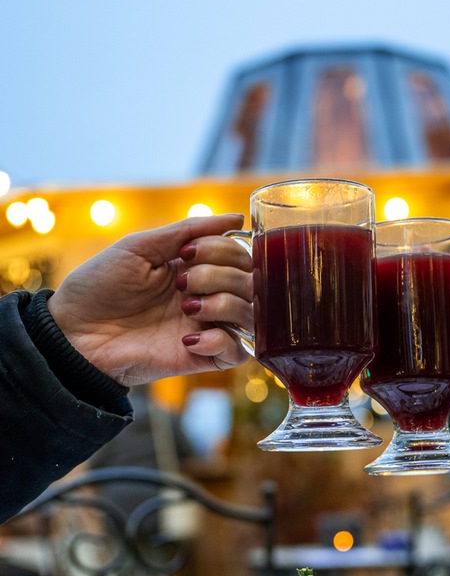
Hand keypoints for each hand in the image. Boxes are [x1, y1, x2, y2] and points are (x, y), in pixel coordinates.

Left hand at [47, 214, 252, 385]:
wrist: (73, 333)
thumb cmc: (99, 286)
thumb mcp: (141, 246)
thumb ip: (189, 230)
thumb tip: (237, 218)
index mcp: (198, 268)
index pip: (240, 255)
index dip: (223, 250)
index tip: (187, 254)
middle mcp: (209, 296)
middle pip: (250, 283)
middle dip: (219, 276)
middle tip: (183, 284)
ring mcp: (208, 327)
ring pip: (251, 315)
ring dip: (223, 304)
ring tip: (187, 309)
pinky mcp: (202, 357)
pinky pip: (238, 353)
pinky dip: (220, 341)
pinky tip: (188, 339)